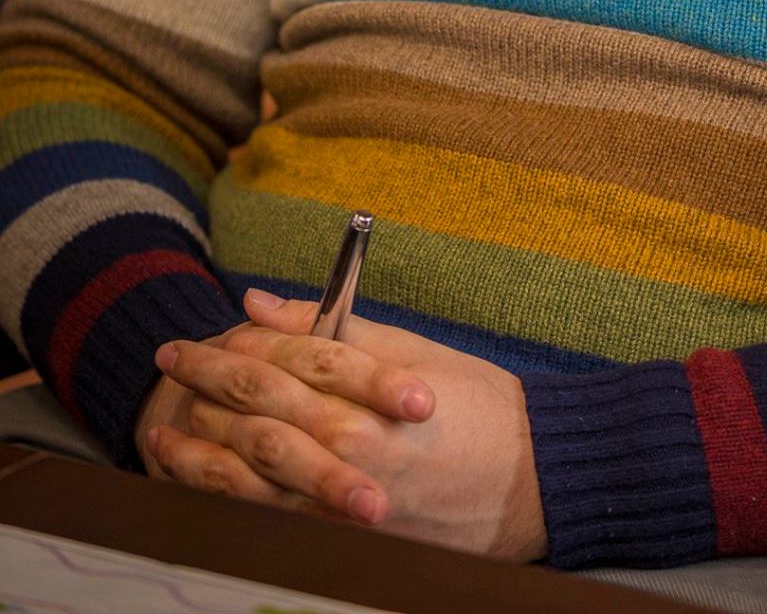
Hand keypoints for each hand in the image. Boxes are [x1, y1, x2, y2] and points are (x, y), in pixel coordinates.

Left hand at [143, 292, 547, 560]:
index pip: (276, 361)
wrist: (529, 479)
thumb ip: (329, 328)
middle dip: (204, 386)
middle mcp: (347, 445)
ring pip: (249, 474)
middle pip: (254, 413)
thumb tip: (260, 303)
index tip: (197, 338)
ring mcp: (344, 499)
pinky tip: (205, 486)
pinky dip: (229, 500)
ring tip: (164, 434)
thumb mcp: (408, 349)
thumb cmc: (477, 405)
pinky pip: (272, 519)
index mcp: (363, 392)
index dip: (229, 347)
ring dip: (199, 452)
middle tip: (171, 366)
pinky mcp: (349, 536)